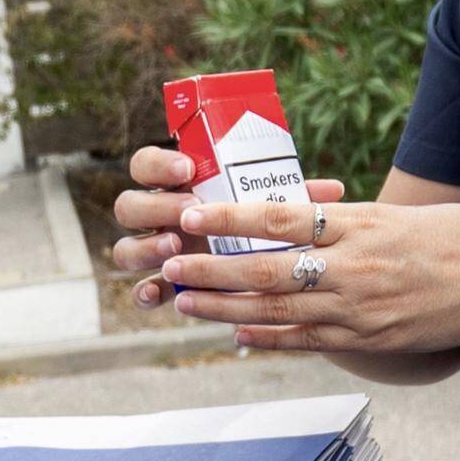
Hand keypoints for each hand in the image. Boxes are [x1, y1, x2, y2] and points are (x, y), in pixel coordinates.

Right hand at [109, 145, 351, 321]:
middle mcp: (159, 218)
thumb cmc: (266, 227)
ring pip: (125, 248)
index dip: (160, 165)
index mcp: (178, 188)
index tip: (188, 168)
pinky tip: (160, 295)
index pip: (147, 165)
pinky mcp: (160, 286)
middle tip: (188, 211)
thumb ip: (290, 196)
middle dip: (155, 207)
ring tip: (175, 246)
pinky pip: (140, 291)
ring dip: (146, 247)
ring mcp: (155, 253)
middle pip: (129, 206)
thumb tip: (334, 189)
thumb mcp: (275, 208)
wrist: (263, 271)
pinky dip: (146, 292)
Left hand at [151, 186, 459, 361]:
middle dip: (212, 270)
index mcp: (357, 225)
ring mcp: (360, 308)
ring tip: (186, 300)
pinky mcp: (370, 338)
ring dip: (226, 307)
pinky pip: (309, 341)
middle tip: (169, 263)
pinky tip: (238, 335)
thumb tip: (283, 220)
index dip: (232, 220)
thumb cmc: (444, 236)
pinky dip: (271, 338)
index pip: (281, 220)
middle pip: (267, 270)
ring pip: (279, 309)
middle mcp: (354, 267)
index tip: (193, 215)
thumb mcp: (388, 215)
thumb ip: (337, 221)